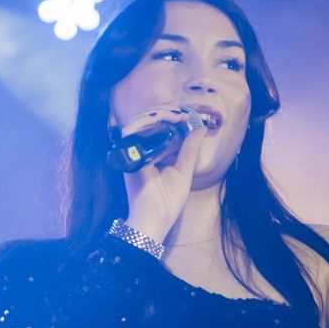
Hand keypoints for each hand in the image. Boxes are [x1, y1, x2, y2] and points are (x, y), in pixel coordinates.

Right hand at [118, 103, 207, 242]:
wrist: (156, 218)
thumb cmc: (168, 200)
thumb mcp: (184, 170)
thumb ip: (190, 149)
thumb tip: (201, 128)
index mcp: (154, 154)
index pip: (158, 127)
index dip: (171, 115)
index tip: (187, 112)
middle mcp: (141, 150)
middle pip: (148, 120)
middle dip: (166, 110)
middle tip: (183, 110)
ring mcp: (133, 151)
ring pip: (140, 120)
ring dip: (159, 112)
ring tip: (177, 113)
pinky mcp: (128, 154)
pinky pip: (132, 130)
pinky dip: (148, 120)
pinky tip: (166, 119)